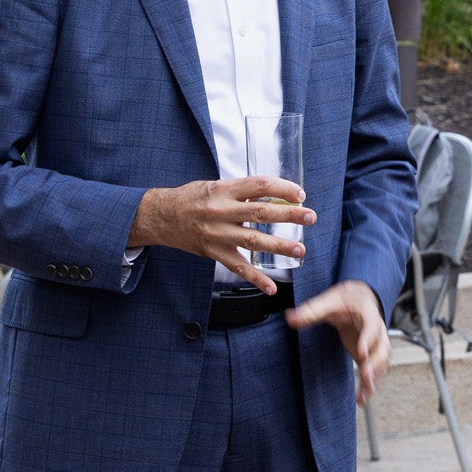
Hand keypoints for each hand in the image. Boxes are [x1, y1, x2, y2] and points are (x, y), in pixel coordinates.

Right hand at [130, 177, 313, 292]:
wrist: (161, 216)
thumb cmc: (191, 198)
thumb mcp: (216, 185)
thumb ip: (242, 192)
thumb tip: (275, 195)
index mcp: (224, 190)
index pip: (260, 185)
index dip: (283, 188)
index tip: (300, 194)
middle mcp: (221, 211)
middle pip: (261, 212)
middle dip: (289, 215)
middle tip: (310, 216)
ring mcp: (217, 234)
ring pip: (254, 241)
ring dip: (280, 246)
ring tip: (300, 250)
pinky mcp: (213, 252)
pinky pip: (238, 267)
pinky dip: (256, 278)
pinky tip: (272, 286)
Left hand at [287, 281, 388, 403]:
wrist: (359, 299)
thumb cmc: (346, 299)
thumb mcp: (329, 301)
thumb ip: (311, 310)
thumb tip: (290, 317)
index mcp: (368, 313)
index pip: (372, 326)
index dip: (368, 339)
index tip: (361, 352)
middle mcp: (377, 330)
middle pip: (382, 347)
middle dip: (375, 362)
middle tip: (365, 373)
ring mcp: (376, 344)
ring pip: (381, 362)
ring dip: (375, 377)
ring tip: (365, 391)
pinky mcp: (370, 355)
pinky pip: (375, 371)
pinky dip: (370, 385)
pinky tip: (361, 398)